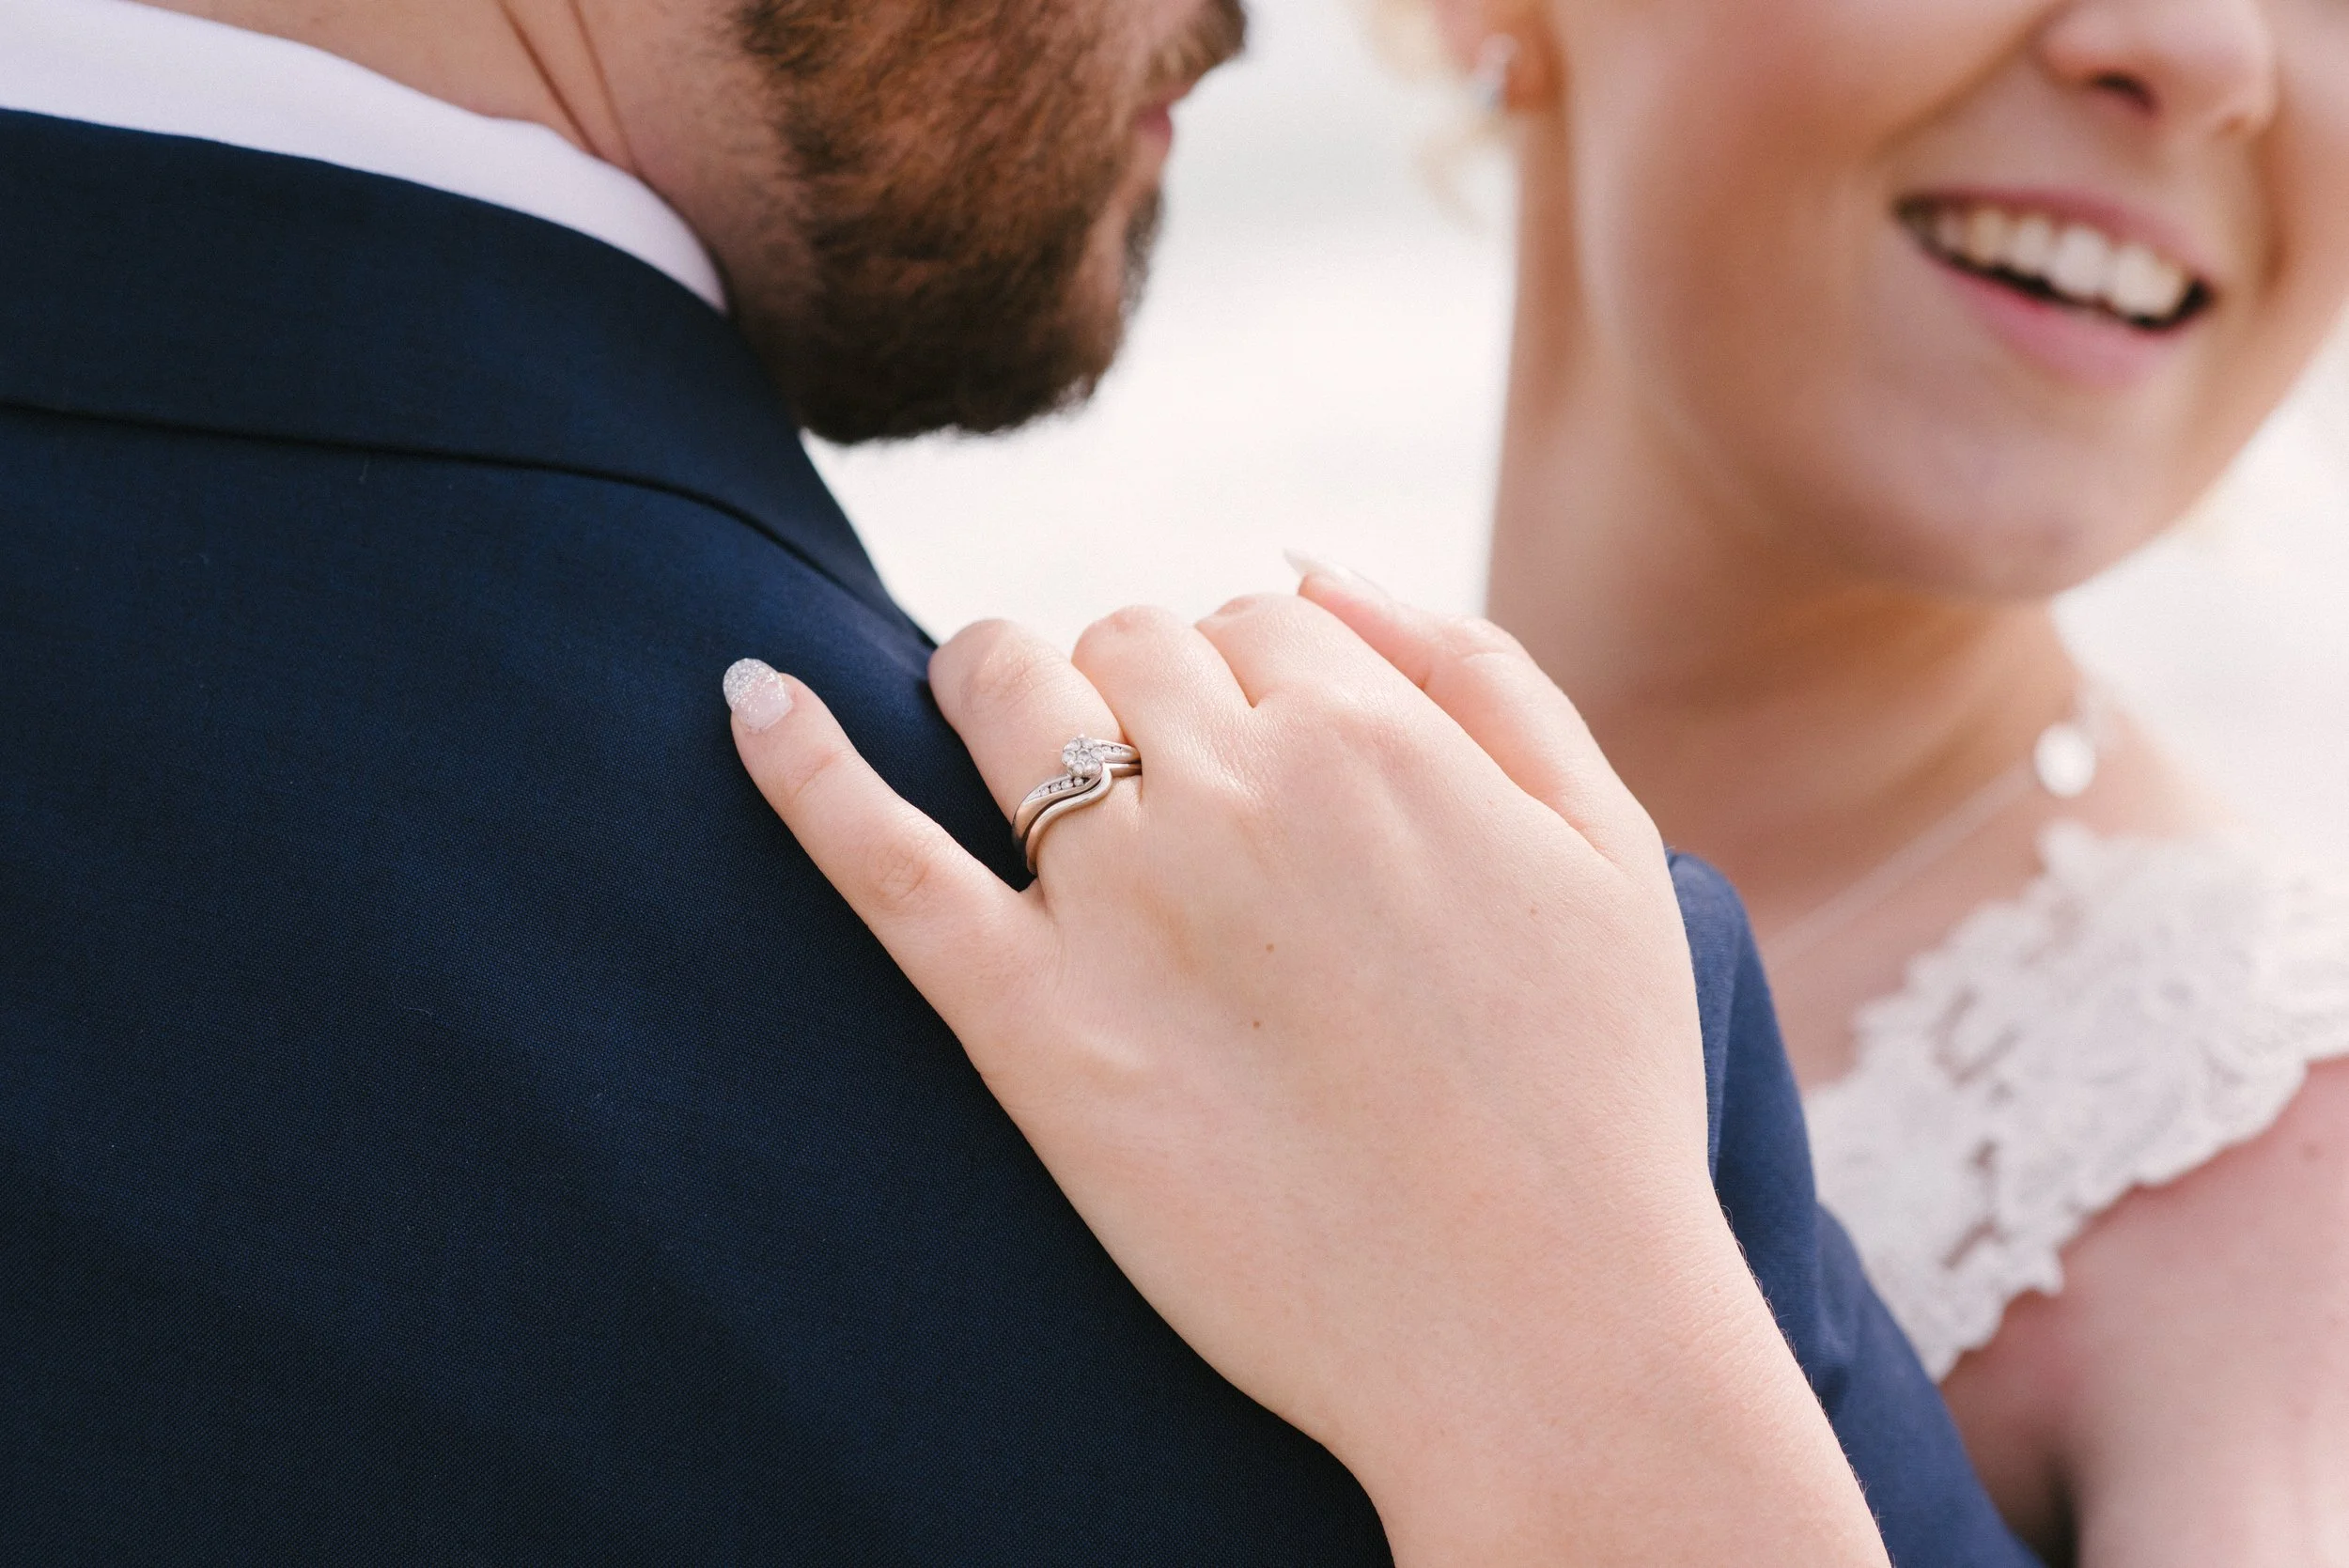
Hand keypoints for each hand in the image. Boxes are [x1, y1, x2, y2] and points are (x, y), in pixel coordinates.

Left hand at [723, 573, 1884, 1565]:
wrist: (1539, 1334)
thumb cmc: (1590, 1094)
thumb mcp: (1608, 839)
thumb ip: (1478, 670)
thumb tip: (1309, 559)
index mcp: (1370, 733)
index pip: (1254, 620)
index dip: (1253, 681)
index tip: (1265, 764)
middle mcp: (1233, 786)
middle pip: (1127, 642)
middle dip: (1141, 685)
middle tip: (1172, 791)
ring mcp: (1119, 903)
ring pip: (1006, 692)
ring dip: (997, 676)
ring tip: (998, 707)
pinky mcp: (1031, 1028)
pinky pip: (882, 860)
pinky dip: (801, 767)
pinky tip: (746, 698)